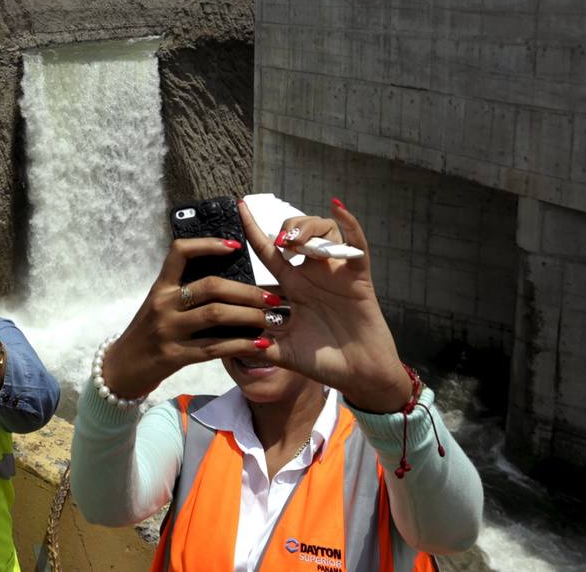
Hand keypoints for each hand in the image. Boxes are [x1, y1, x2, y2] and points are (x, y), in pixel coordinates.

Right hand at [102, 237, 276, 399]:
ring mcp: (168, 330)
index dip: (208, 245)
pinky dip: (241, 345)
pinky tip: (259, 344)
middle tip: (272, 297)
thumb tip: (228, 281)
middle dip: (246, 291)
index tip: (234, 246)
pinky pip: (214, 348)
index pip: (180, 252)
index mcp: (161, 287)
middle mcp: (163, 304)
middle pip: (210, 287)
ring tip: (272, 319)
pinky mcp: (174, 355)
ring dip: (249, 316)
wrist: (123, 367)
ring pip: (215, 315)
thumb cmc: (149, 332)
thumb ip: (184, 292)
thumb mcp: (160, 305)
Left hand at [239, 199, 413, 413]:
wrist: (359, 376)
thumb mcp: (284, 352)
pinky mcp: (358, 278)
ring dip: (309, 227)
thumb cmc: (324, 363)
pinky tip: (338, 208)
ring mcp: (336, 274)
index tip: (239, 207)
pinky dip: (351, 224)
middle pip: (297, 233)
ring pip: (324, 230)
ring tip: (298, 242)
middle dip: (287, 227)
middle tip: (281, 242)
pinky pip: (357, 245)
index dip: (254, 230)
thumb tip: (226, 342)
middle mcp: (313, 275)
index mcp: (293, 287)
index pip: (269, 252)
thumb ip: (258, 344)